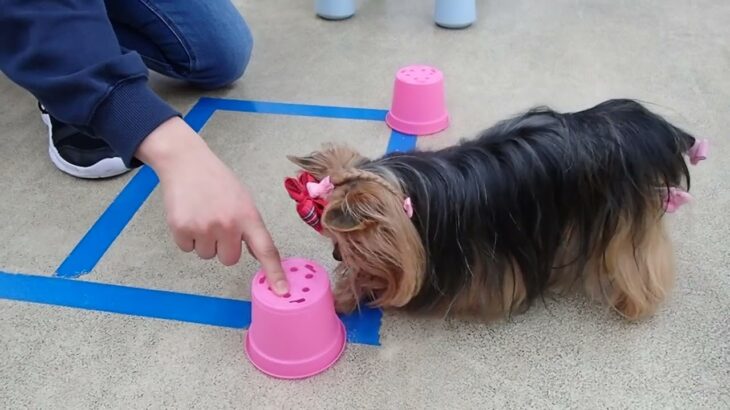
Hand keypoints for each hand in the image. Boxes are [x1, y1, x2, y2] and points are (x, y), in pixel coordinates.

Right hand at [136, 117, 287, 293]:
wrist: (186, 162)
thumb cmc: (217, 182)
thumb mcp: (243, 201)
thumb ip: (250, 228)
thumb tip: (258, 256)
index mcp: (248, 216)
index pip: (266, 250)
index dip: (274, 273)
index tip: (281, 292)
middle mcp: (228, 224)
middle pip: (229, 260)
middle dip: (223, 247)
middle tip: (217, 223)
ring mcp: (204, 227)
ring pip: (207, 256)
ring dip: (203, 241)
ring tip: (202, 215)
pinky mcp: (181, 228)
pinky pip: (187, 249)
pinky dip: (186, 237)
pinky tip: (188, 215)